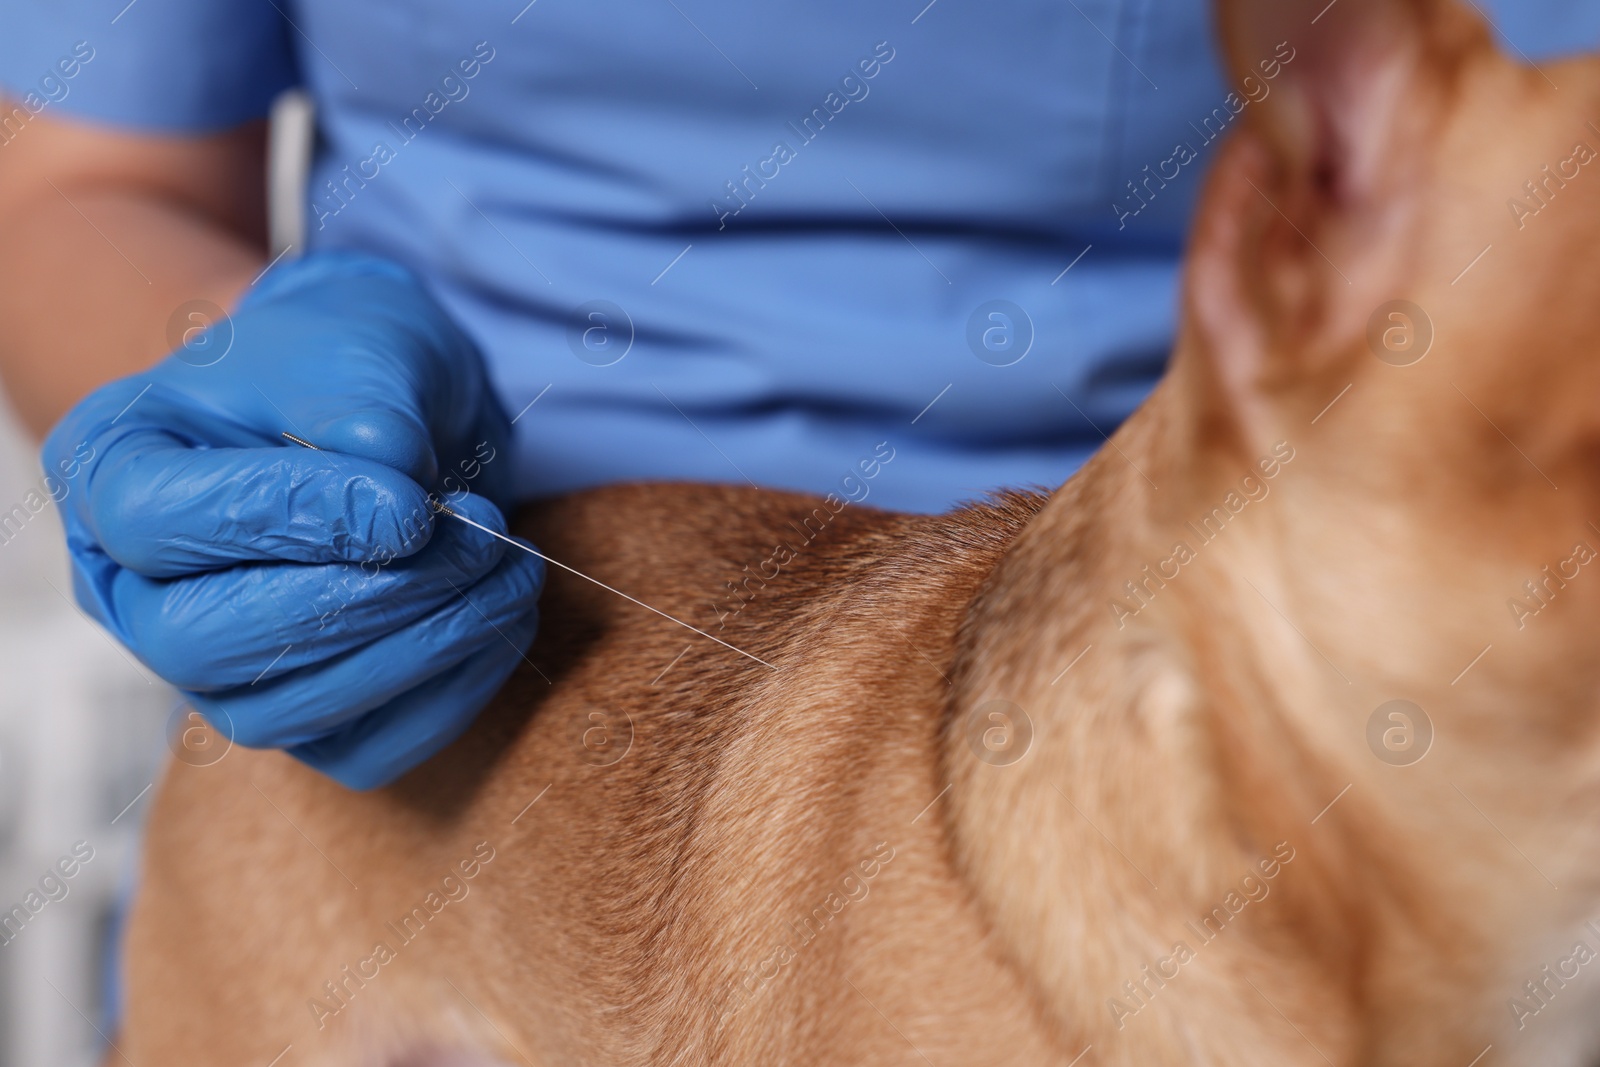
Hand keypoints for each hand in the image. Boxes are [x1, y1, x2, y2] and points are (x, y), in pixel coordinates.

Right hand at [43, 251, 543, 788]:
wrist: (383, 405)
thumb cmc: (346, 363)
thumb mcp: (356, 347)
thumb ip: (362, 414)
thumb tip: (399, 511)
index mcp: (109, 471)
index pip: (157, 521)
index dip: (286, 518)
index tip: (407, 503)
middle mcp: (132, 587)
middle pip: (201, 641)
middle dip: (362, 599)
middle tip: (473, 538)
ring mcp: (208, 670)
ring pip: (281, 711)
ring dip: (419, 648)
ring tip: (504, 567)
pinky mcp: (299, 719)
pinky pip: (363, 749)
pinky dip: (449, 693)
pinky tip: (503, 616)